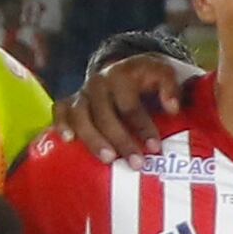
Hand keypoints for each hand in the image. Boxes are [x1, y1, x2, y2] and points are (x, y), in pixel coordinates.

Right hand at [63, 43, 193, 162]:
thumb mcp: (164, 75)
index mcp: (121, 75)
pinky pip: (60, 110)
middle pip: (104, 114)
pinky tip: (68, 141)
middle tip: (136, 163)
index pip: (129, 104)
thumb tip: (172, 108)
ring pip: (81, 116)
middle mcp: (98, 83)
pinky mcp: (71, 101)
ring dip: (93, 139)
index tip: (155, 148)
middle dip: (121, 140)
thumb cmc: (149, 79)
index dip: (142, 127)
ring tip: (108, 159)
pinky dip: (61, 124)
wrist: (128, 70)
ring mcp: (82, 92)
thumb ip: (171, 88)